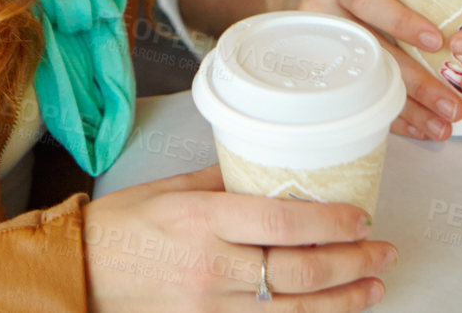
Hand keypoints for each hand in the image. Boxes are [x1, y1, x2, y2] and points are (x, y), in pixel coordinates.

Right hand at [84, 163, 393, 311]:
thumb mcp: (170, 187)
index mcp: (201, 220)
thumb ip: (223, 178)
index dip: (329, 223)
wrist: (77, 275)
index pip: (281, 224)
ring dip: (342, 300)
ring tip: (374, 285)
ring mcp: (209, 307)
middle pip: (297, 272)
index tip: (361, 216)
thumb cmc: (120, 226)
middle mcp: (210, 267)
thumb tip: (269, 162)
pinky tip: (332, 312)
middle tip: (383, 249)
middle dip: (351, 262)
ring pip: (292, 312)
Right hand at [277, 0, 461, 142]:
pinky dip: (390, 115)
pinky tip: (417, 128)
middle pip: (372, 52)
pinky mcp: (318, 74)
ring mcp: (317, 46)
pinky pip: (358, 99)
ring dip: (407, 108)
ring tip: (442, 126)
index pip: (369, 2)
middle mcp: (324, 13)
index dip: (402, 22)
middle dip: (416, 82)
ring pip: (367, 82)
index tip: (437, 43)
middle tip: (452, 105)